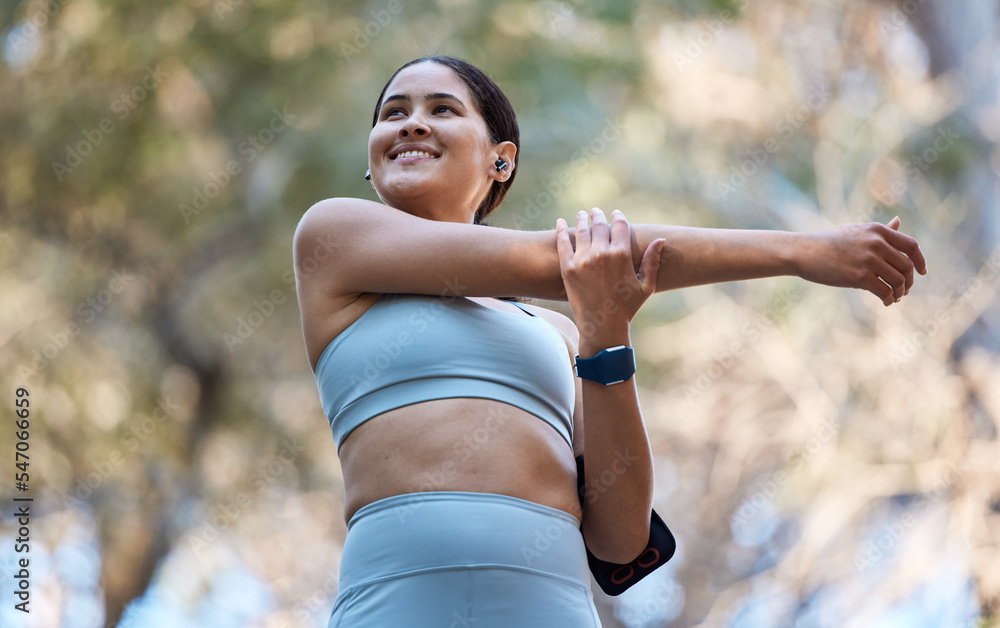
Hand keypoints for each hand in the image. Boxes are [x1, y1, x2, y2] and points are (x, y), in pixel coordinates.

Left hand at [555, 208, 665, 352]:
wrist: (602, 326)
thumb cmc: (627, 307)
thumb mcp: (645, 285)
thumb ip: (652, 261)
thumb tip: (661, 240)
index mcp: (622, 255)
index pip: (619, 225)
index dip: (618, 216)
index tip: (615, 213)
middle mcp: (602, 254)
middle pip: (599, 225)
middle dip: (598, 215)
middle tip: (596, 212)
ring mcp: (583, 260)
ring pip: (581, 230)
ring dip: (582, 219)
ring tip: (582, 215)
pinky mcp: (567, 268)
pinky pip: (562, 243)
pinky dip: (560, 230)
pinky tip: (559, 223)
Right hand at [798, 217, 927, 305]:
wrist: (804, 252)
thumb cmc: (829, 242)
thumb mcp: (856, 230)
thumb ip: (881, 229)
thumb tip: (898, 221)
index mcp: (878, 231)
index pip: (911, 246)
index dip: (920, 260)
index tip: (922, 272)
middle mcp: (876, 243)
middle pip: (907, 266)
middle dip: (909, 281)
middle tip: (905, 290)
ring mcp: (868, 260)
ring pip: (898, 280)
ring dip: (900, 292)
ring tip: (895, 297)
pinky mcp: (859, 276)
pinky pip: (884, 291)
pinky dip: (889, 299)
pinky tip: (886, 302)